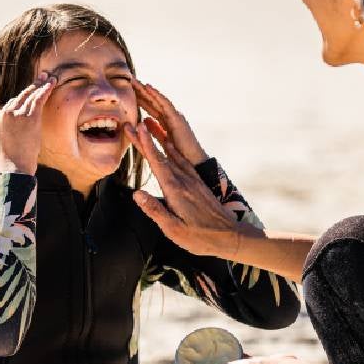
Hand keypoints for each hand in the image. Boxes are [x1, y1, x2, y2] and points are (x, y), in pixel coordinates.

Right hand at [0, 74, 54, 174]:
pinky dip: (46, 89)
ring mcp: (17, 114)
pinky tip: (52, 83)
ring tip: (49, 78)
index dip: (22, 101)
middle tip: (41, 77)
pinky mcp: (30, 117)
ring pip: (31, 95)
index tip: (31, 96)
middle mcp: (6, 113)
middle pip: (21, 96)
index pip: (11, 104)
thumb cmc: (5, 161)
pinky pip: (39, 99)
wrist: (14, 167)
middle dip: (32, 86)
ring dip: (41, 85)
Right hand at [125, 122, 240, 257]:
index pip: (157, 163)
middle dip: (145, 140)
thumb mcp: (174, 230)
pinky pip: (182, 161)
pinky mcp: (198, 184)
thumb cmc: (200, 237)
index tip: (137, 128)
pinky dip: (173, 151)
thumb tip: (136, 194)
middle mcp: (185, 181)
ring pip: (172, 156)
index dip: (146, 145)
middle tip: (133, 125)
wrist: (230, 236)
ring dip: (158, 142)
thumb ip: (155, 211)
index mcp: (176, 191)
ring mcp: (193, 181)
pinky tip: (169, 146)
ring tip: (147, 129)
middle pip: (161, 156)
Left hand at [132, 80, 208, 165]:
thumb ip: (155, 128)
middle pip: (153, 100)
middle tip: (129, 79)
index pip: (151, 106)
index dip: (140, 98)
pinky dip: (156, 95)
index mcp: (166, 120)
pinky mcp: (177, 118)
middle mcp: (170, 116)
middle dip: (141, 90)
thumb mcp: (163, 138)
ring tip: (134, 80)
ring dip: (146, 89)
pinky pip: (165, 104)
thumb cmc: (180, 152)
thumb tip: (145, 119)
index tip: (128, 90)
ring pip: (157, 99)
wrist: (194, 161)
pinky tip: (147, 87)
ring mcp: (174, 115)